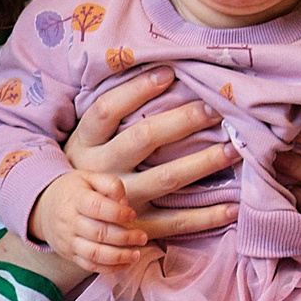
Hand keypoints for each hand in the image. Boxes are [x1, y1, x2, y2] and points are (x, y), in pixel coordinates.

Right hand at [32, 171, 155, 273]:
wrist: (44, 207)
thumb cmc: (73, 191)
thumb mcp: (89, 178)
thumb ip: (110, 184)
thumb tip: (124, 203)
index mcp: (75, 199)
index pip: (96, 207)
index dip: (118, 213)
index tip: (132, 215)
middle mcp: (69, 221)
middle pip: (98, 233)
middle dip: (125, 237)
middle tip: (142, 237)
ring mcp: (68, 240)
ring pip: (94, 253)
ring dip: (119, 256)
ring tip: (136, 253)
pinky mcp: (69, 254)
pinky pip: (89, 265)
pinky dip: (110, 268)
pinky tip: (125, 263)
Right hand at [61, 66, 238, 245]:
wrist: (67, 221)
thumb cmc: (87, 166)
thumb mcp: (85, 140)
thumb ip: (111, 116)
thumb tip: (159, 78)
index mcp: (85, 144)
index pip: (106, 110)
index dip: (136, 90)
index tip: (169, 73)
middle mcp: (101, 171)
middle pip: (142, 139)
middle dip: (181, 121)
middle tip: (212, 108)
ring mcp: (120, 202)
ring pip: (165, 178)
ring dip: (202, 163)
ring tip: (232, 149)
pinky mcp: (138, 227)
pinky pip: (176, 222)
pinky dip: (207, 216)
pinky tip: (233, 206)